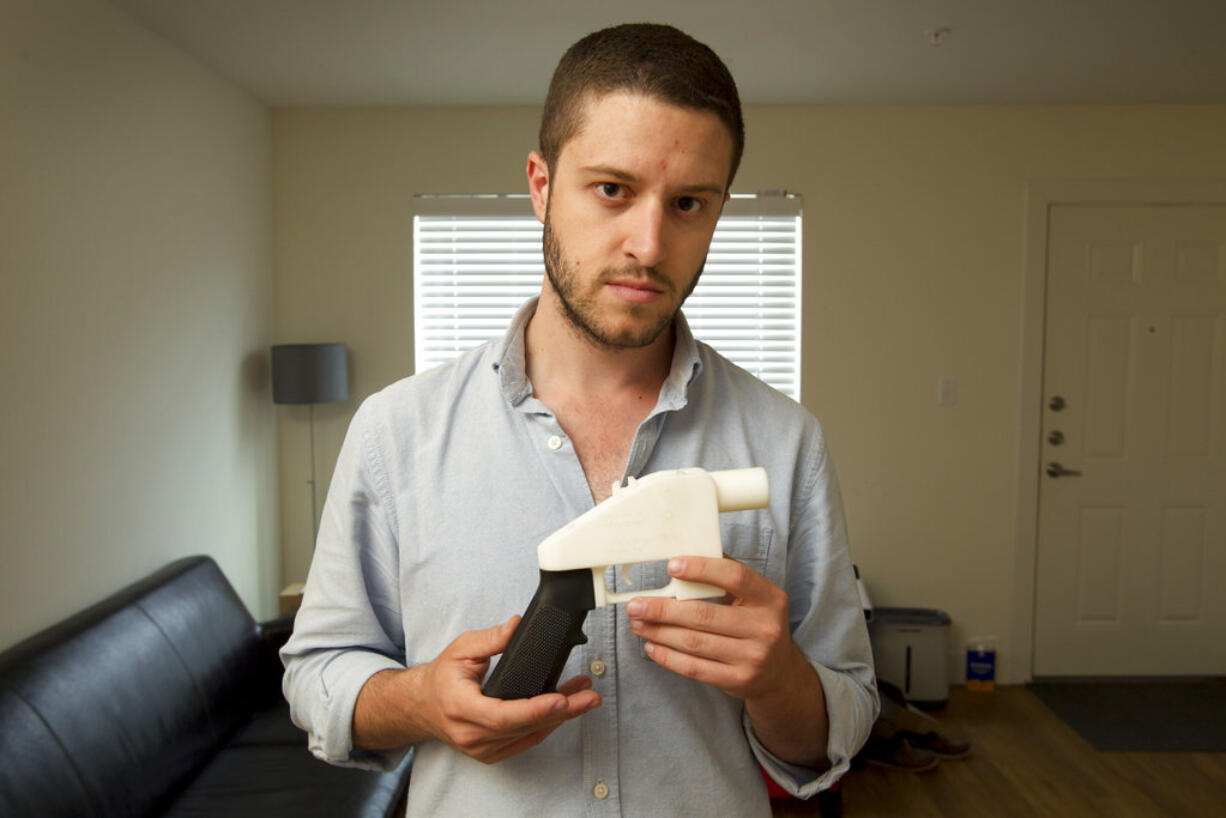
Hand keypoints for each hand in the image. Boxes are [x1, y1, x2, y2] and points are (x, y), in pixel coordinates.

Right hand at [357, 617, 600, 763]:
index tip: (561, 700)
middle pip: (524, 728)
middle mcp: (471, 734)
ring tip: (586, 697)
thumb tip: (516, 626)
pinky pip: (525, 741)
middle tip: (589, 697)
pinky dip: (547, 725)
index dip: (535, 709)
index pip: (503, 715)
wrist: (423, 705)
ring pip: (529, 736)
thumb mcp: (461, 649)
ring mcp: (481, 749)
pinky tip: (566, 708)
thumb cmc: (442, 677)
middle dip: (562, 712)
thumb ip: (490, 639)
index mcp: (461, 707)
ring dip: (561, 718)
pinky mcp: (491, 753)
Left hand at [625, 556, 807, 701]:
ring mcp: (753, 657)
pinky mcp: (738, 680)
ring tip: (638, 624)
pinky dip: (668, 657)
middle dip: (663, 609)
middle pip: (704, 614)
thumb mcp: (756, 598)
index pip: (735, 577)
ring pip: (694, 642)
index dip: (702, 570)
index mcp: (770, 598)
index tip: (671, 566)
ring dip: (659, 632)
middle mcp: (765, 627)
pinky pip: (695, 668)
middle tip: (636, 605)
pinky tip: (652, 646)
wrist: (780, 673)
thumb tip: (686, 557)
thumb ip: (727, 577)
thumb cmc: (758, 625)